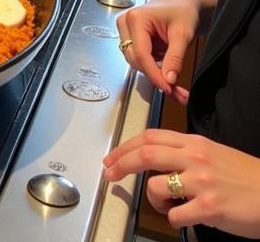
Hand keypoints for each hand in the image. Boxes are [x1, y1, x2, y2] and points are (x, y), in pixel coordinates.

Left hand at [103, 129, 259, 237]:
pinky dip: (171, 217)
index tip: (112, 157)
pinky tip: (182, 216)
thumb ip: (185, 152)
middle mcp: (195, 158)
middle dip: (121, 164)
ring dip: (151, 198)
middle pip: (145, 155)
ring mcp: (202, 183)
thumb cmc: (246, 177)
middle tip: (110, 174)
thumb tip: (156, 158)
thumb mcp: (213, 153)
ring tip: (162, 203)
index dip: (125, 146)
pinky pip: (175, 214)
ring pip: (155, 186)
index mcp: (194, 142)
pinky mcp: (209, 208)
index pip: (150, 137)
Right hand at [116, 0, 206, 99]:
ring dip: (155, 74)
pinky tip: (168, 73)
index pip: (140, 54)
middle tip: (176, 90)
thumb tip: (168, 79)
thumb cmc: (183, 11)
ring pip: (136, 62)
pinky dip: (155, 69)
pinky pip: (140, 59)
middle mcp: (126, 24)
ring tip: (175, 84)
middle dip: (155, 76)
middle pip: (135, 59)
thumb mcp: (183, 35)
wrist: (184, 4)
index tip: (168, 88)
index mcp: (136, 18)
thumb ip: (175, 58)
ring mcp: (127, 31)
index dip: (154, 74)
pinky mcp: (132, 38)